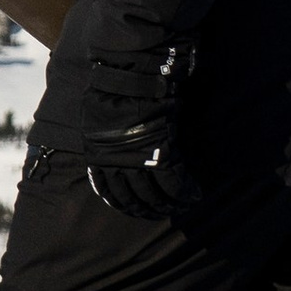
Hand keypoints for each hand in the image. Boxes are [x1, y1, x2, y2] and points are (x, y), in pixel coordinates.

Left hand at [80, 47, 194, 222]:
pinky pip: (172, 182)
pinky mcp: (159, 153)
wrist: (129, 77)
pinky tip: (193, 196)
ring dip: (166, 204)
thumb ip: (106, 135)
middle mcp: (115, 163)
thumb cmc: (113, 88)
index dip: (122, 204)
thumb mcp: (99, 117)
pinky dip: (183, 192)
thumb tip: (111, 140)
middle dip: (146, 209)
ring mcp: (137, 160)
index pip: (108, 191)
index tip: (132, 209)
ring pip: (152, 194)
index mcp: (98, 155)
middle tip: (158, 213)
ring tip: (177, 208)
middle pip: (131, 198)